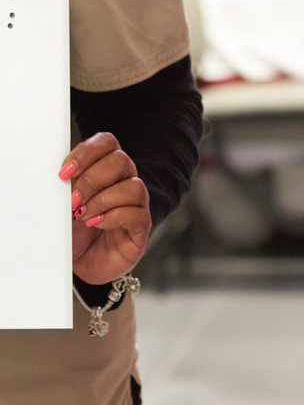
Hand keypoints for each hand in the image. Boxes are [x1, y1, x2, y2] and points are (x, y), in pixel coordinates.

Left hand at [61, 133, 150, 285]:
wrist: (81, 262)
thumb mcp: (64, 204)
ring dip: (102, 200)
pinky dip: (113, 217)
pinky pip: (137, 213)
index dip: (86, 152)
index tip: (64, 173)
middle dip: (91, 180)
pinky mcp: (141, 227)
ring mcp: (137, 203)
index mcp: (107, 168)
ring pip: (133, 187)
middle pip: (120, 161)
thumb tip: (61, 176)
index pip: (107, 142)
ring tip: (83, 215)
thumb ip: (66, 186)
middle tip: (73, 200)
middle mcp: (125, 181)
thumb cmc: (75, 230)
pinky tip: (97, 224)